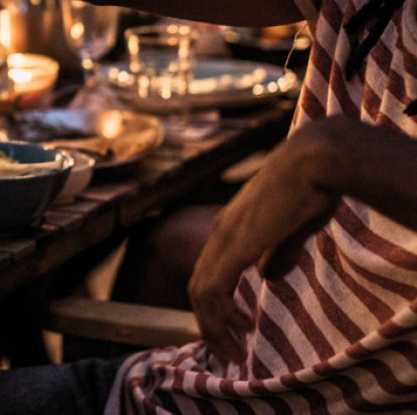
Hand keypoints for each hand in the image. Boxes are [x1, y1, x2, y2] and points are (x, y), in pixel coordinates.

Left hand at [187, 121, 341, 363]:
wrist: (315, 160)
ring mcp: (224, 236)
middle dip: (209, 324)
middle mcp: (220, 231)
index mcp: (231, 226)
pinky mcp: (235, 245)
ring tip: (232, 352)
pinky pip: (215, 288)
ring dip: (214, 327)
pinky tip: (243, 329)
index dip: (215, 304)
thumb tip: (267, 276)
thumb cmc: (312, 187)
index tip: (231, 330)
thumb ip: (277, 252)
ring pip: (201, 292)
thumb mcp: (292, 228)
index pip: (208, 271)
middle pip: (197, 286)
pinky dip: (222, 315)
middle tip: (226, 352)